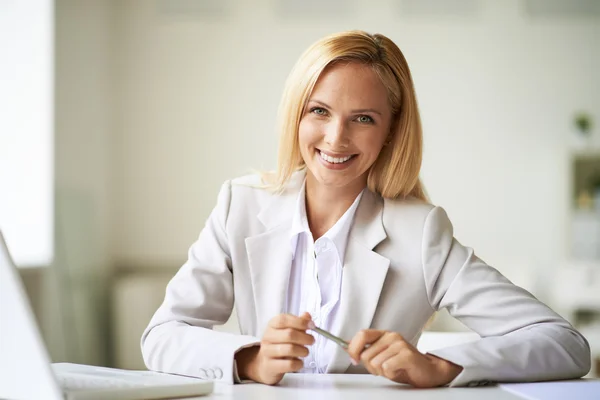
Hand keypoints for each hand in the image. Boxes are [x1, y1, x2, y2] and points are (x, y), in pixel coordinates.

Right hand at [235, 312, 313, 384]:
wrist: (266, 365)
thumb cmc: (280, 344)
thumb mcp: (288, 330)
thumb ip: (299, 322)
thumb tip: (307, 316)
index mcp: (272, 325)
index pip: (283, 320)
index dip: (300, 322)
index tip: (312, 325)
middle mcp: (267, 337)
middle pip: (289, 334)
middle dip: (305, 337)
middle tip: (312, 340)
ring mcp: (267, 352)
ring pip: (290, 349)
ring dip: (303, 351)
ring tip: (305, 352)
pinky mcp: (270, 366)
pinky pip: (289, 364)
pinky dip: (299, 364)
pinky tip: (299, 362)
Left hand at [346, 330, 462, 387]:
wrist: (429, 371)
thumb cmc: (404, 365)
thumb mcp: (382, 356)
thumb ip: (367, 351)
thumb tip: (348, 349)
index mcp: (384, 334)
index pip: (361, 335)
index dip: (353, 349)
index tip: (354, 359)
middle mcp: (391, 336)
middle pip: (365, 354)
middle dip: (370, 367)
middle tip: (383, 368)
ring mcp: (400, 344)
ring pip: (375, 363)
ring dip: (382, 372)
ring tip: (394, 369)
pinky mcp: (407, 355)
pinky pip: (386, 368)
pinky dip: (390, 374)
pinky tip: (399, 371)